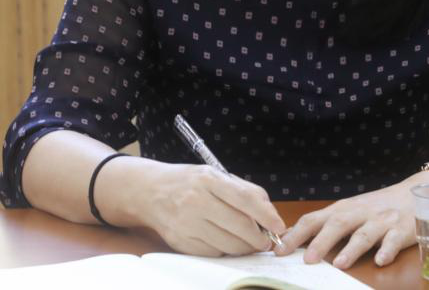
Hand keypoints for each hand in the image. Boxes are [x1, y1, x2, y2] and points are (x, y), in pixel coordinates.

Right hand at [136, 162, 286, 256]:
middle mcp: (196, 201)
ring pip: (228, 245)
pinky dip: (226, 251)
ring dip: (246, 248)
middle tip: (267, 240)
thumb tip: (270, 213)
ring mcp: (187, 223)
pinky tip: (227, 242)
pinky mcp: (181, 242)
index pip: (245, 199)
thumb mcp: (215, 175)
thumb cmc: (190, 182)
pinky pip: (214, 253)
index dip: (266, 215)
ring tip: (250, 242)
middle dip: (260, 238)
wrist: (150, 192)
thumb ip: (244, 190)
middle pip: (239, 226)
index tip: (279, 226)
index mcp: (208, 180)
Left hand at [276, 182, 417, 268]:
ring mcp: (381, 221)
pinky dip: (387, 250)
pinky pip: (394, 240)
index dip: (296, 235)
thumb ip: (324, 224)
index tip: (279, 250)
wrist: (414, 192)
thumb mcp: (349, 211)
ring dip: (352, 249)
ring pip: (364, 234)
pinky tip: (380, 260)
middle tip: (307, 260)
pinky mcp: (402, 229)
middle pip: (338, 224)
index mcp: (343, 209)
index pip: (314, 219)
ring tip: (339, 263)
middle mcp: (360, 213)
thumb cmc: (376, 207)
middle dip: (321, 242)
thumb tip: (290, 236)